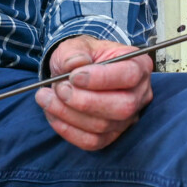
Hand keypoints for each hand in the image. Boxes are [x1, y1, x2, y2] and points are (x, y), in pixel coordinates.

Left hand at [37, 35, 152, 151]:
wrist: (76, 73)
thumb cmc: (83, 56)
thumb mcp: (77, 45)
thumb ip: (74, 52)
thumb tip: (74, 64)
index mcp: (139, 65)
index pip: (129, 76)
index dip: (101, 79)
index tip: (73, 77)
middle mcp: (140, 94)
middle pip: (122, 107)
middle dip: (85, 101)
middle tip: (59, 89)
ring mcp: (128, 118)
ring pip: (104, 126)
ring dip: (69, 114)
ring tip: (47, 98)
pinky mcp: (112, 135)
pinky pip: (92, 141)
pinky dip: (68, 130)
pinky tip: (52, 113)